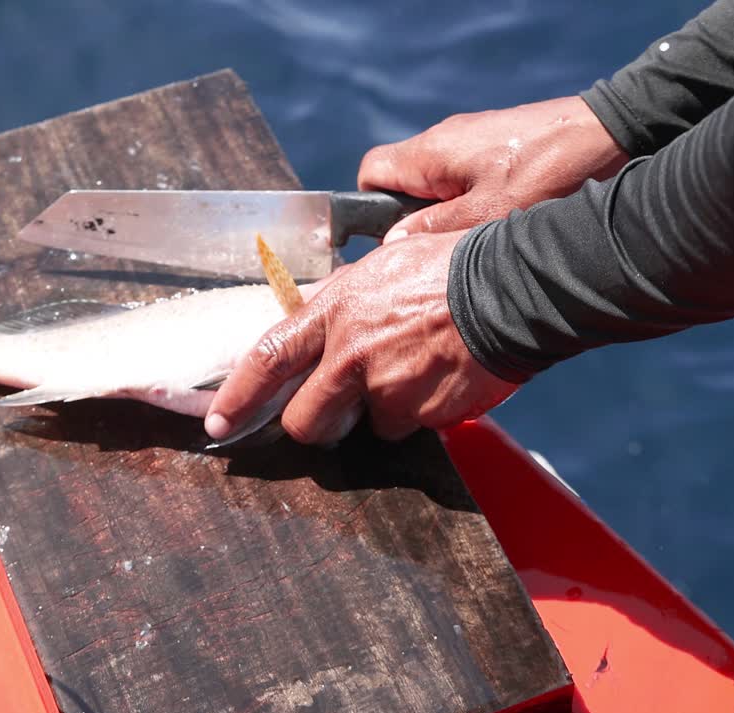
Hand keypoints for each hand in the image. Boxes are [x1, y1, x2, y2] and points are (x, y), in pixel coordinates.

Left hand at [204, 231, 516, 445]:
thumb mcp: (384, 266)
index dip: (239, 395)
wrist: (513, 288)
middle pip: (305, 419)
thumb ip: (345, 299)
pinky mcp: (420, 412)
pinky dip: (420, 411)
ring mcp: (386, 386)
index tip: (221, 421)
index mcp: (337, 308)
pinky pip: (409, 425)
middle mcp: (351, 351)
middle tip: (335, 412)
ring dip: (381, 411)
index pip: (269, 357)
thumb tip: (320, 315)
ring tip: (413, 370)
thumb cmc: (454, 267)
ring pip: (364, 424)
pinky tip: (440, 377)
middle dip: (314, 424)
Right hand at [358, 95, 628, 240]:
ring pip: (435, 182)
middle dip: (413, 218)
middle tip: (440, 246)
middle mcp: (443, 139)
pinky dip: (471, 200)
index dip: (370, 207)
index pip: (371, 172)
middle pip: (402, 180)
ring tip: (475, 235)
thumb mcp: (487, 215)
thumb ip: (434, 230)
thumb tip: (391, 246)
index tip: (392, 238)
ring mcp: (470, 138)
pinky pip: (463, 176)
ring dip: (446, 212)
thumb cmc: (548, 172)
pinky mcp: (495, 143)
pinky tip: (499, 220)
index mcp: (431, 152)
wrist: (607, 134)